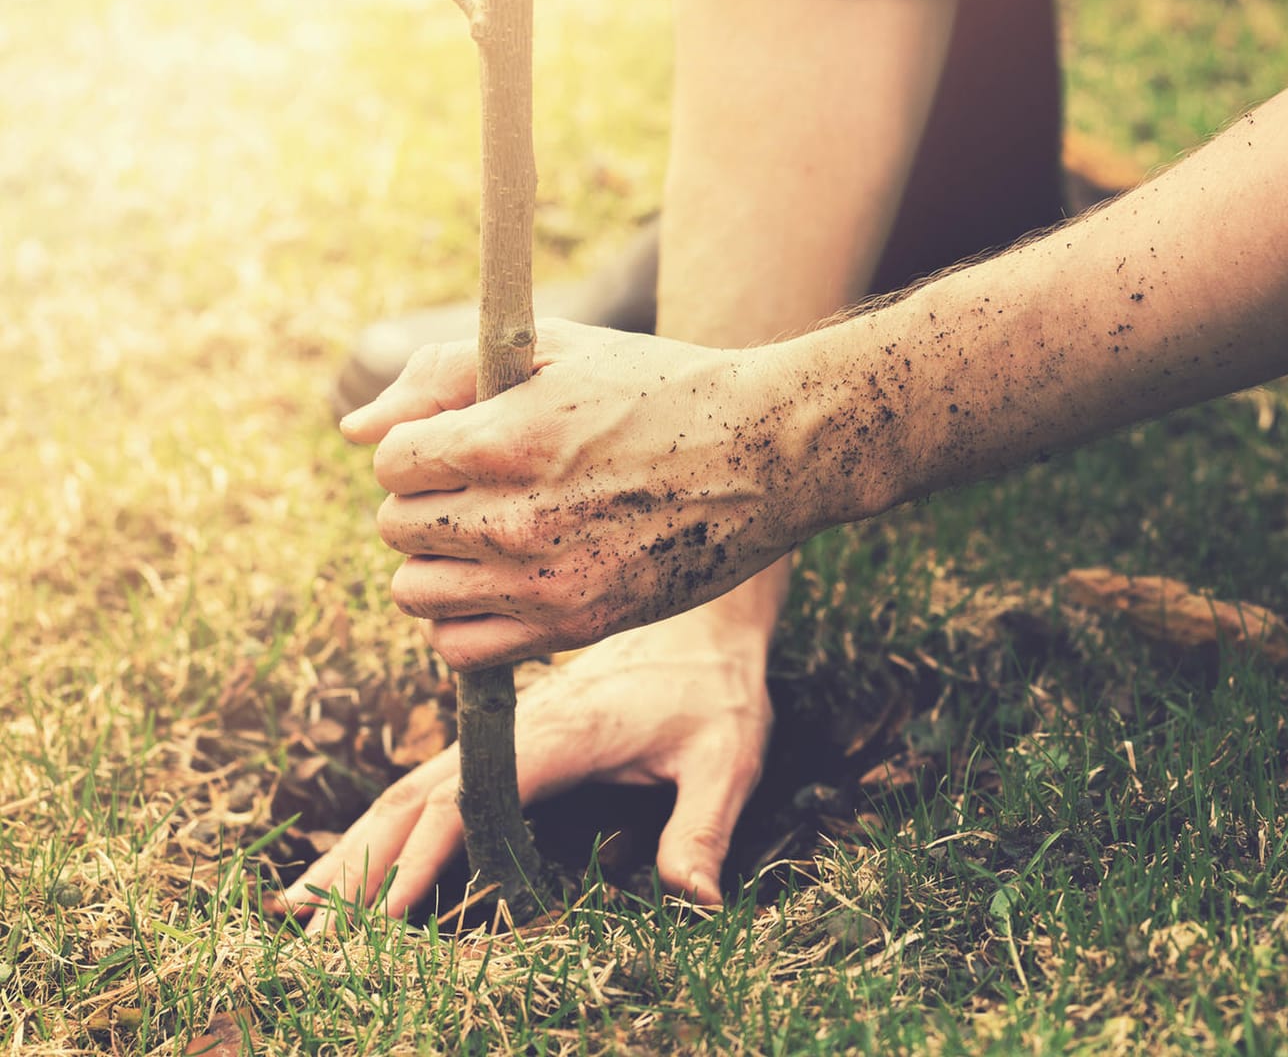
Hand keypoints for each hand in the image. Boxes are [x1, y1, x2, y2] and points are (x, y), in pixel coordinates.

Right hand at [275, 609, 772, 929]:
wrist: (703, 618)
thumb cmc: (713, 686)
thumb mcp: (728, 754)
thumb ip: (706, 826)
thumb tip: (699, 901)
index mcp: (561, 733)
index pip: (475, 798)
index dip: (426, 857)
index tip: (385, 913)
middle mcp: (515, 728)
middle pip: (417, 798)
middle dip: (362, 865)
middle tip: (309, 932)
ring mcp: (501, 732)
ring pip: (410, 791)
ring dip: (354, 848)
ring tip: (296, 907)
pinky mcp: (503, 738)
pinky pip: (430, 786)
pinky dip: (382, 829)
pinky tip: (353, 864)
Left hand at [340, 322, 808, 667]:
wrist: (768, 455)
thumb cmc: (660, 389)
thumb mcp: (556, 351)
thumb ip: (442, 375)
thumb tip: (356, 432)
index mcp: (506, 438)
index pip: (392, 462)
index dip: (421, 448)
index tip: (464, 442)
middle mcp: (518, 518)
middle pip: (396, 530)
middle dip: (426, 504)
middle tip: (484, 488)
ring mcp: (548, 581)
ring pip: (417, 593)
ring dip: (438, 564)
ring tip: (490, 538)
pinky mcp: (577, 626)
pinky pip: (463, 649)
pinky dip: (463, 621)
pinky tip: (502, 585)